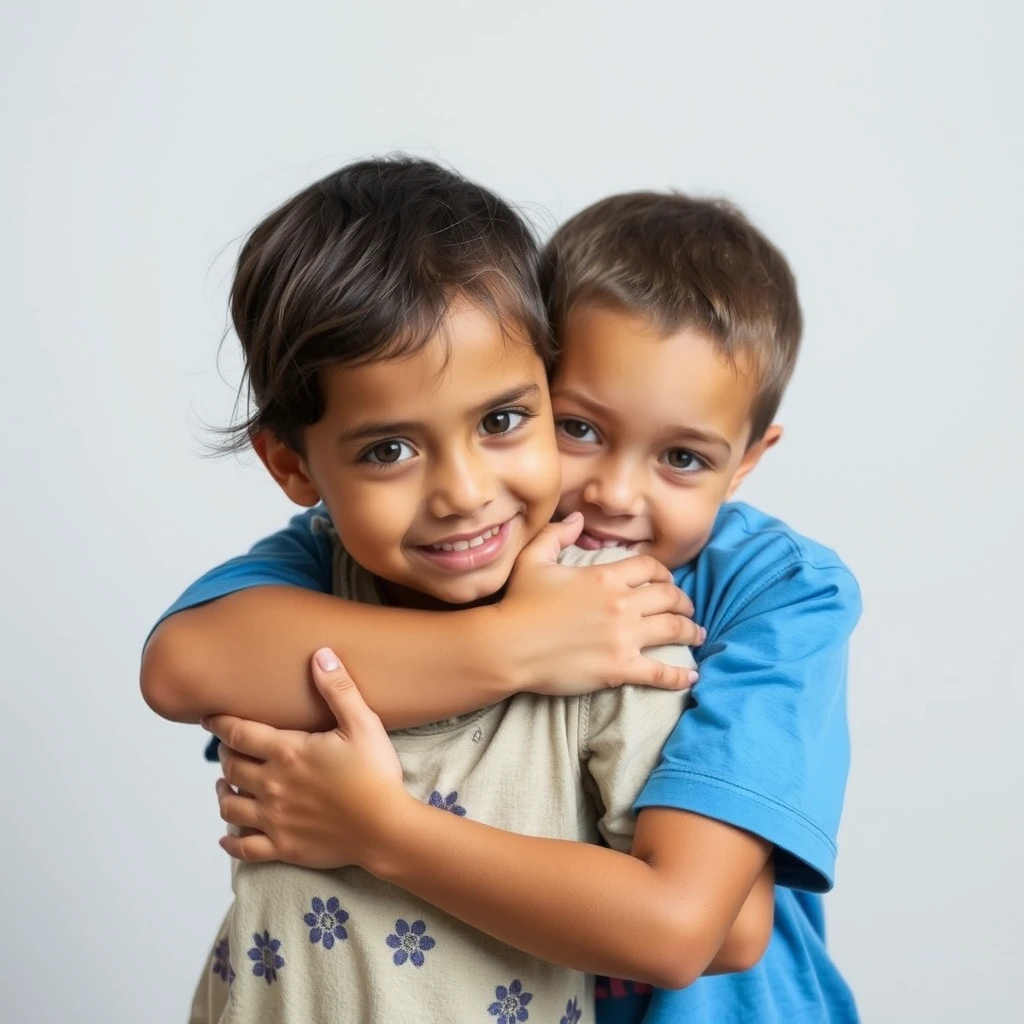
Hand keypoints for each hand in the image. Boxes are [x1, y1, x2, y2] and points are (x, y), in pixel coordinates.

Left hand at [207, 647, 406, 867]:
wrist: (385, 828)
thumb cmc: (375, 774)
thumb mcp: (362, 724)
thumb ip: (338, 689)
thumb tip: (320, 655)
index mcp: (287, 752)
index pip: (239, 733)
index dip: (220, 723)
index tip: (209, 719)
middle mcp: (272, 785)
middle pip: (231, 767)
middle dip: (225, 754)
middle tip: (228, 748)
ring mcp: (274, 819)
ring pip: (230, 806)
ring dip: (223, 792)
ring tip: (225, 783)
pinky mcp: (283, 847)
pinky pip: (244, 847)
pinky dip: (231, 842)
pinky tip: (228, 836)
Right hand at [500, 512, 703, 692]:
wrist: (508, 646)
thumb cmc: (518, 603)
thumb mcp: (533, 559)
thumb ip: (557, 534)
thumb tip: (578, 518)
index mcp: (605, 577)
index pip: (650, 568)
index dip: (664, 573)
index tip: (666, 581)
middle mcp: (621, 604)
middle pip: (669, 598)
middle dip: (683, 602)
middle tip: (687, 609)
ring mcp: (623, 638)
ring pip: (674, 630)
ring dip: (691, 631)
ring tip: (697, 634)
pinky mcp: (619, 669)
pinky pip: (660, 672)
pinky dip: (679, 675)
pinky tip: (691, 677)